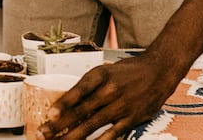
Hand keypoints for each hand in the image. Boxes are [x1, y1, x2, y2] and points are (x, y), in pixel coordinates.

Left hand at [40, 53, 182, 139]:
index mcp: (100, 75)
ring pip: (92, 125)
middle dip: (59, 125)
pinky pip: (111, 134)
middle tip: (43, 133)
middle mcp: (109, 90)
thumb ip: (88, 86)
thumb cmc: (129, 71)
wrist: (159, 71)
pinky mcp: (131, 119)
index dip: (63, 104)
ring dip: (72, 136)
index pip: (78, 91)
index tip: (49, 114)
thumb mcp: (106, 71)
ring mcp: (120, 106)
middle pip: (81, 111)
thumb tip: (65, 102)